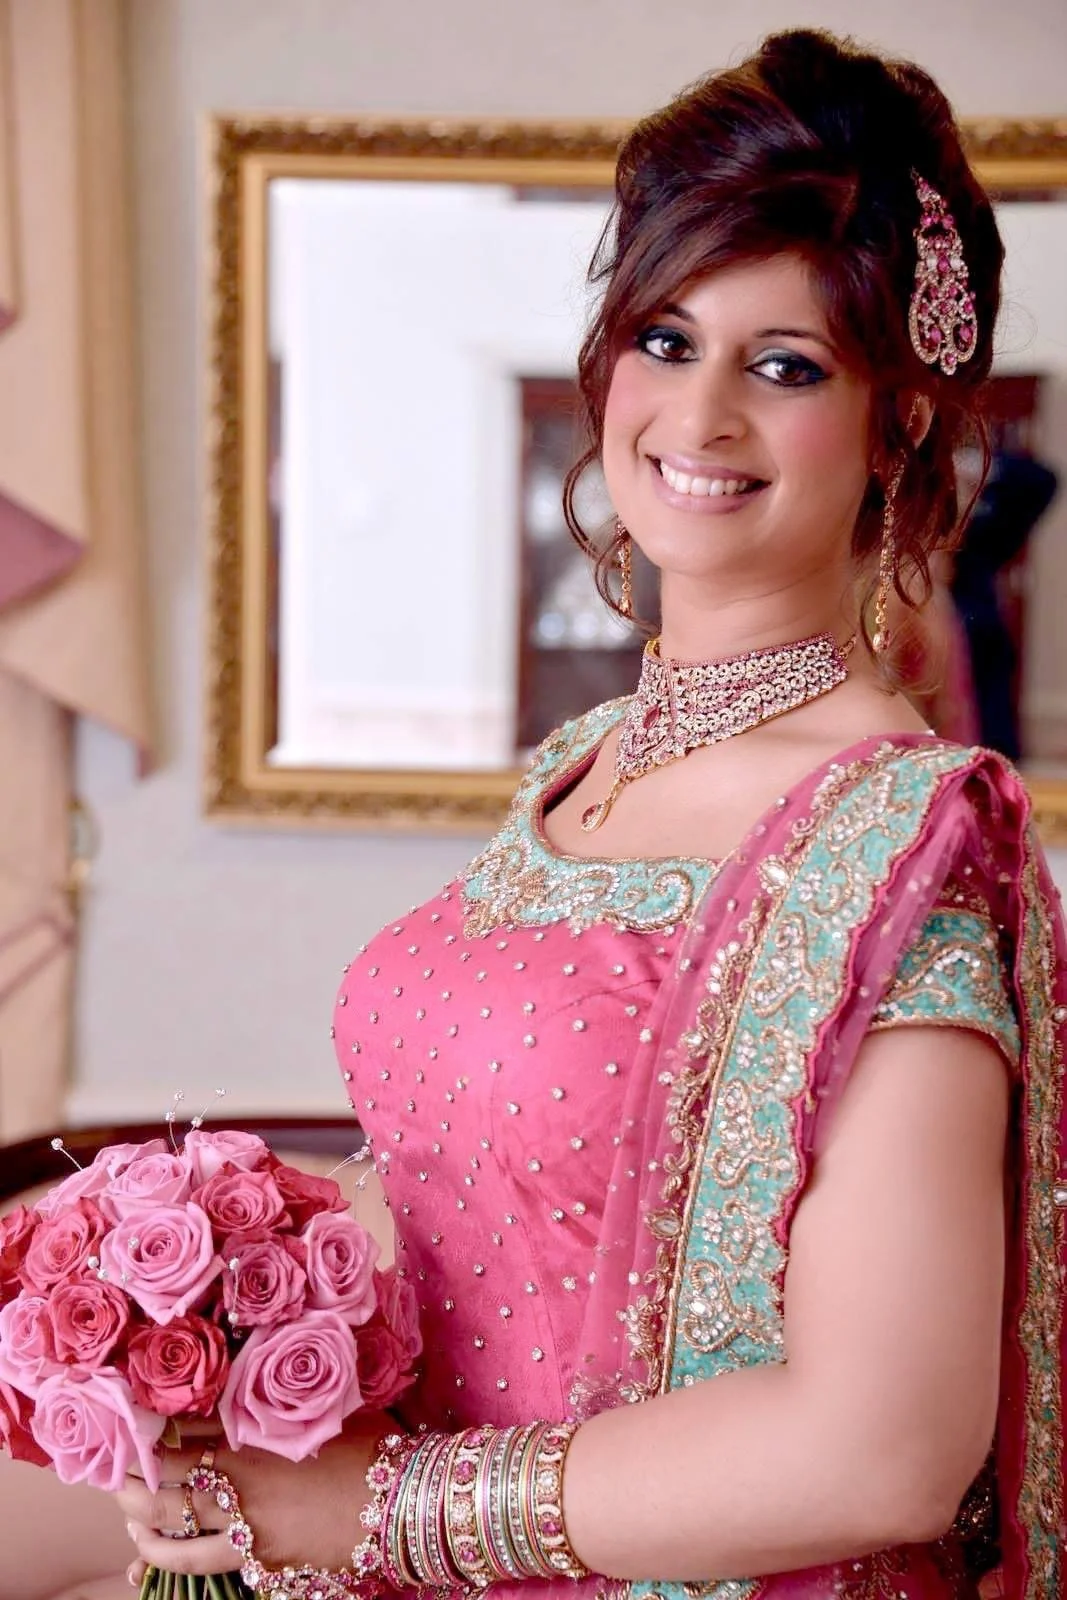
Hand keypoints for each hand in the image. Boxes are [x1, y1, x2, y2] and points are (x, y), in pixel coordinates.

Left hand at [117, 1409, 395, 1580]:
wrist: (401, 1501)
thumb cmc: (371, 1445)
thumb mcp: (328, 1407)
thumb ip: (285, 1396)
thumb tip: (261, 1369)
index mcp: (257, 1433)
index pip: (186, 1428)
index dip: (153, 1427)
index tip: (135, 1421)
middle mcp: (242, 1478)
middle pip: (168, 1475)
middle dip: (135, 1472)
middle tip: (119, 1467)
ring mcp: (247, 1523)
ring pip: (172, 1525)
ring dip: (140, 1517)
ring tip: (126, 1509)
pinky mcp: (259, 1558)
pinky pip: (197, 1562)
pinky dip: (165, 1556)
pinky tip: (147, 1552)